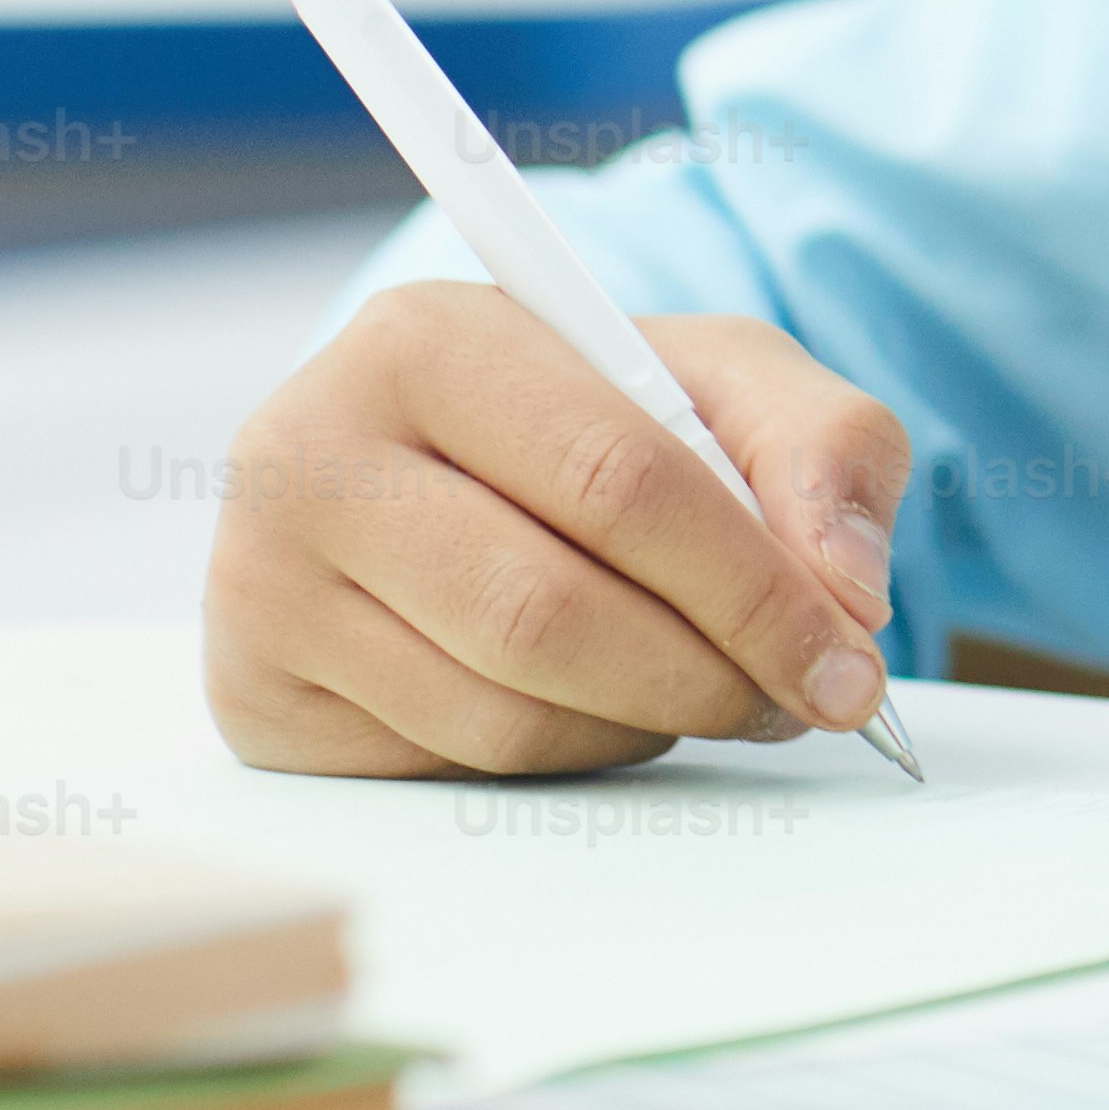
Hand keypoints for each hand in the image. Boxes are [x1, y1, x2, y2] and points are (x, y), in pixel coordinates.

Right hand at [203, 285, 907, 776]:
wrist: (447, 454)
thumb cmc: (599, 409)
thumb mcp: (726, 376)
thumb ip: (824, 445)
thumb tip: (851, 586)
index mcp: (424, 341)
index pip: (618, 483)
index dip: (753, 587)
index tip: (851, 658)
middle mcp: (308, 458)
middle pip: (548, 615)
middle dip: (709, 675)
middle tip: (800, 699)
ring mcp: (262, 588)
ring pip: (503, 714)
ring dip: (644, 724)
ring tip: (703, 683)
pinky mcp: (257, 699)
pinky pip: (450, 769)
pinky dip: (564, 754)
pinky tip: (596, 697)